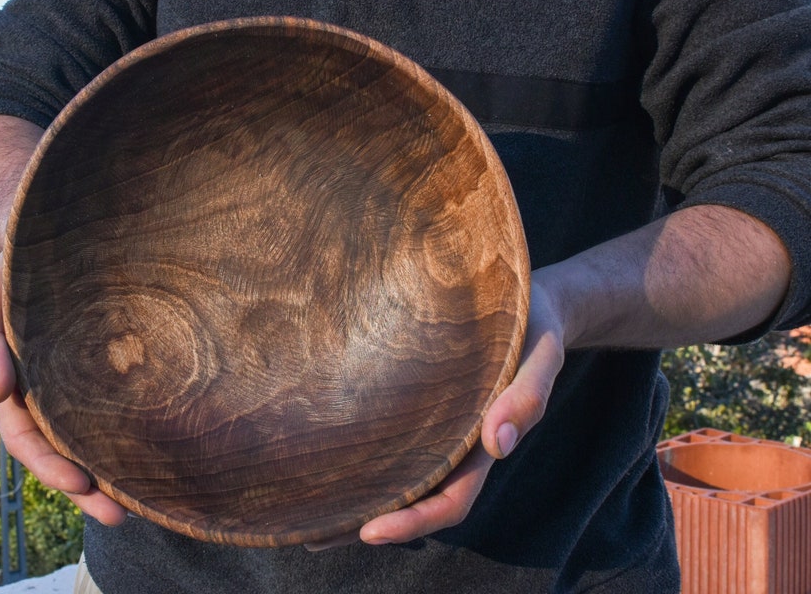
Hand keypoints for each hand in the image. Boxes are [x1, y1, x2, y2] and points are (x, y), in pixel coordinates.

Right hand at [0, 256, 128, 525]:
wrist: (57, 232)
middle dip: (86, 488)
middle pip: (61, 451)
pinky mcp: (107, 369)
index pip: (25, 435)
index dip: (47, 464)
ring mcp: (76, 382)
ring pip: (91, 438)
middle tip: (119, 515)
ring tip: (143, 505)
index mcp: (14, 380)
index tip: (79, 482)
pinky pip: (117, 408)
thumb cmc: (16, 266)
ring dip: (111, 474)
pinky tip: (157, 457)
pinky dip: (130, 436)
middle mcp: (45, 390)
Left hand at [309, 277, 566, 548]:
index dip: (412, 522)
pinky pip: (386, 434)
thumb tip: (498, 445)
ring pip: (392, 473)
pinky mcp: (416, 400)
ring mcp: (434, 425)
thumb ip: (527, 397)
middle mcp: (453, 445)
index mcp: (482, 446)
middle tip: (310, 538)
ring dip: (354, 495)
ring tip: (300, 510)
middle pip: (409, 498)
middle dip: (365, 521)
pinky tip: (319, 449)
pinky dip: (357, 451)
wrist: (532, 303)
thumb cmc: (533, 328)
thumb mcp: (541, 357)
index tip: (370, 532)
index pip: (449, 501)